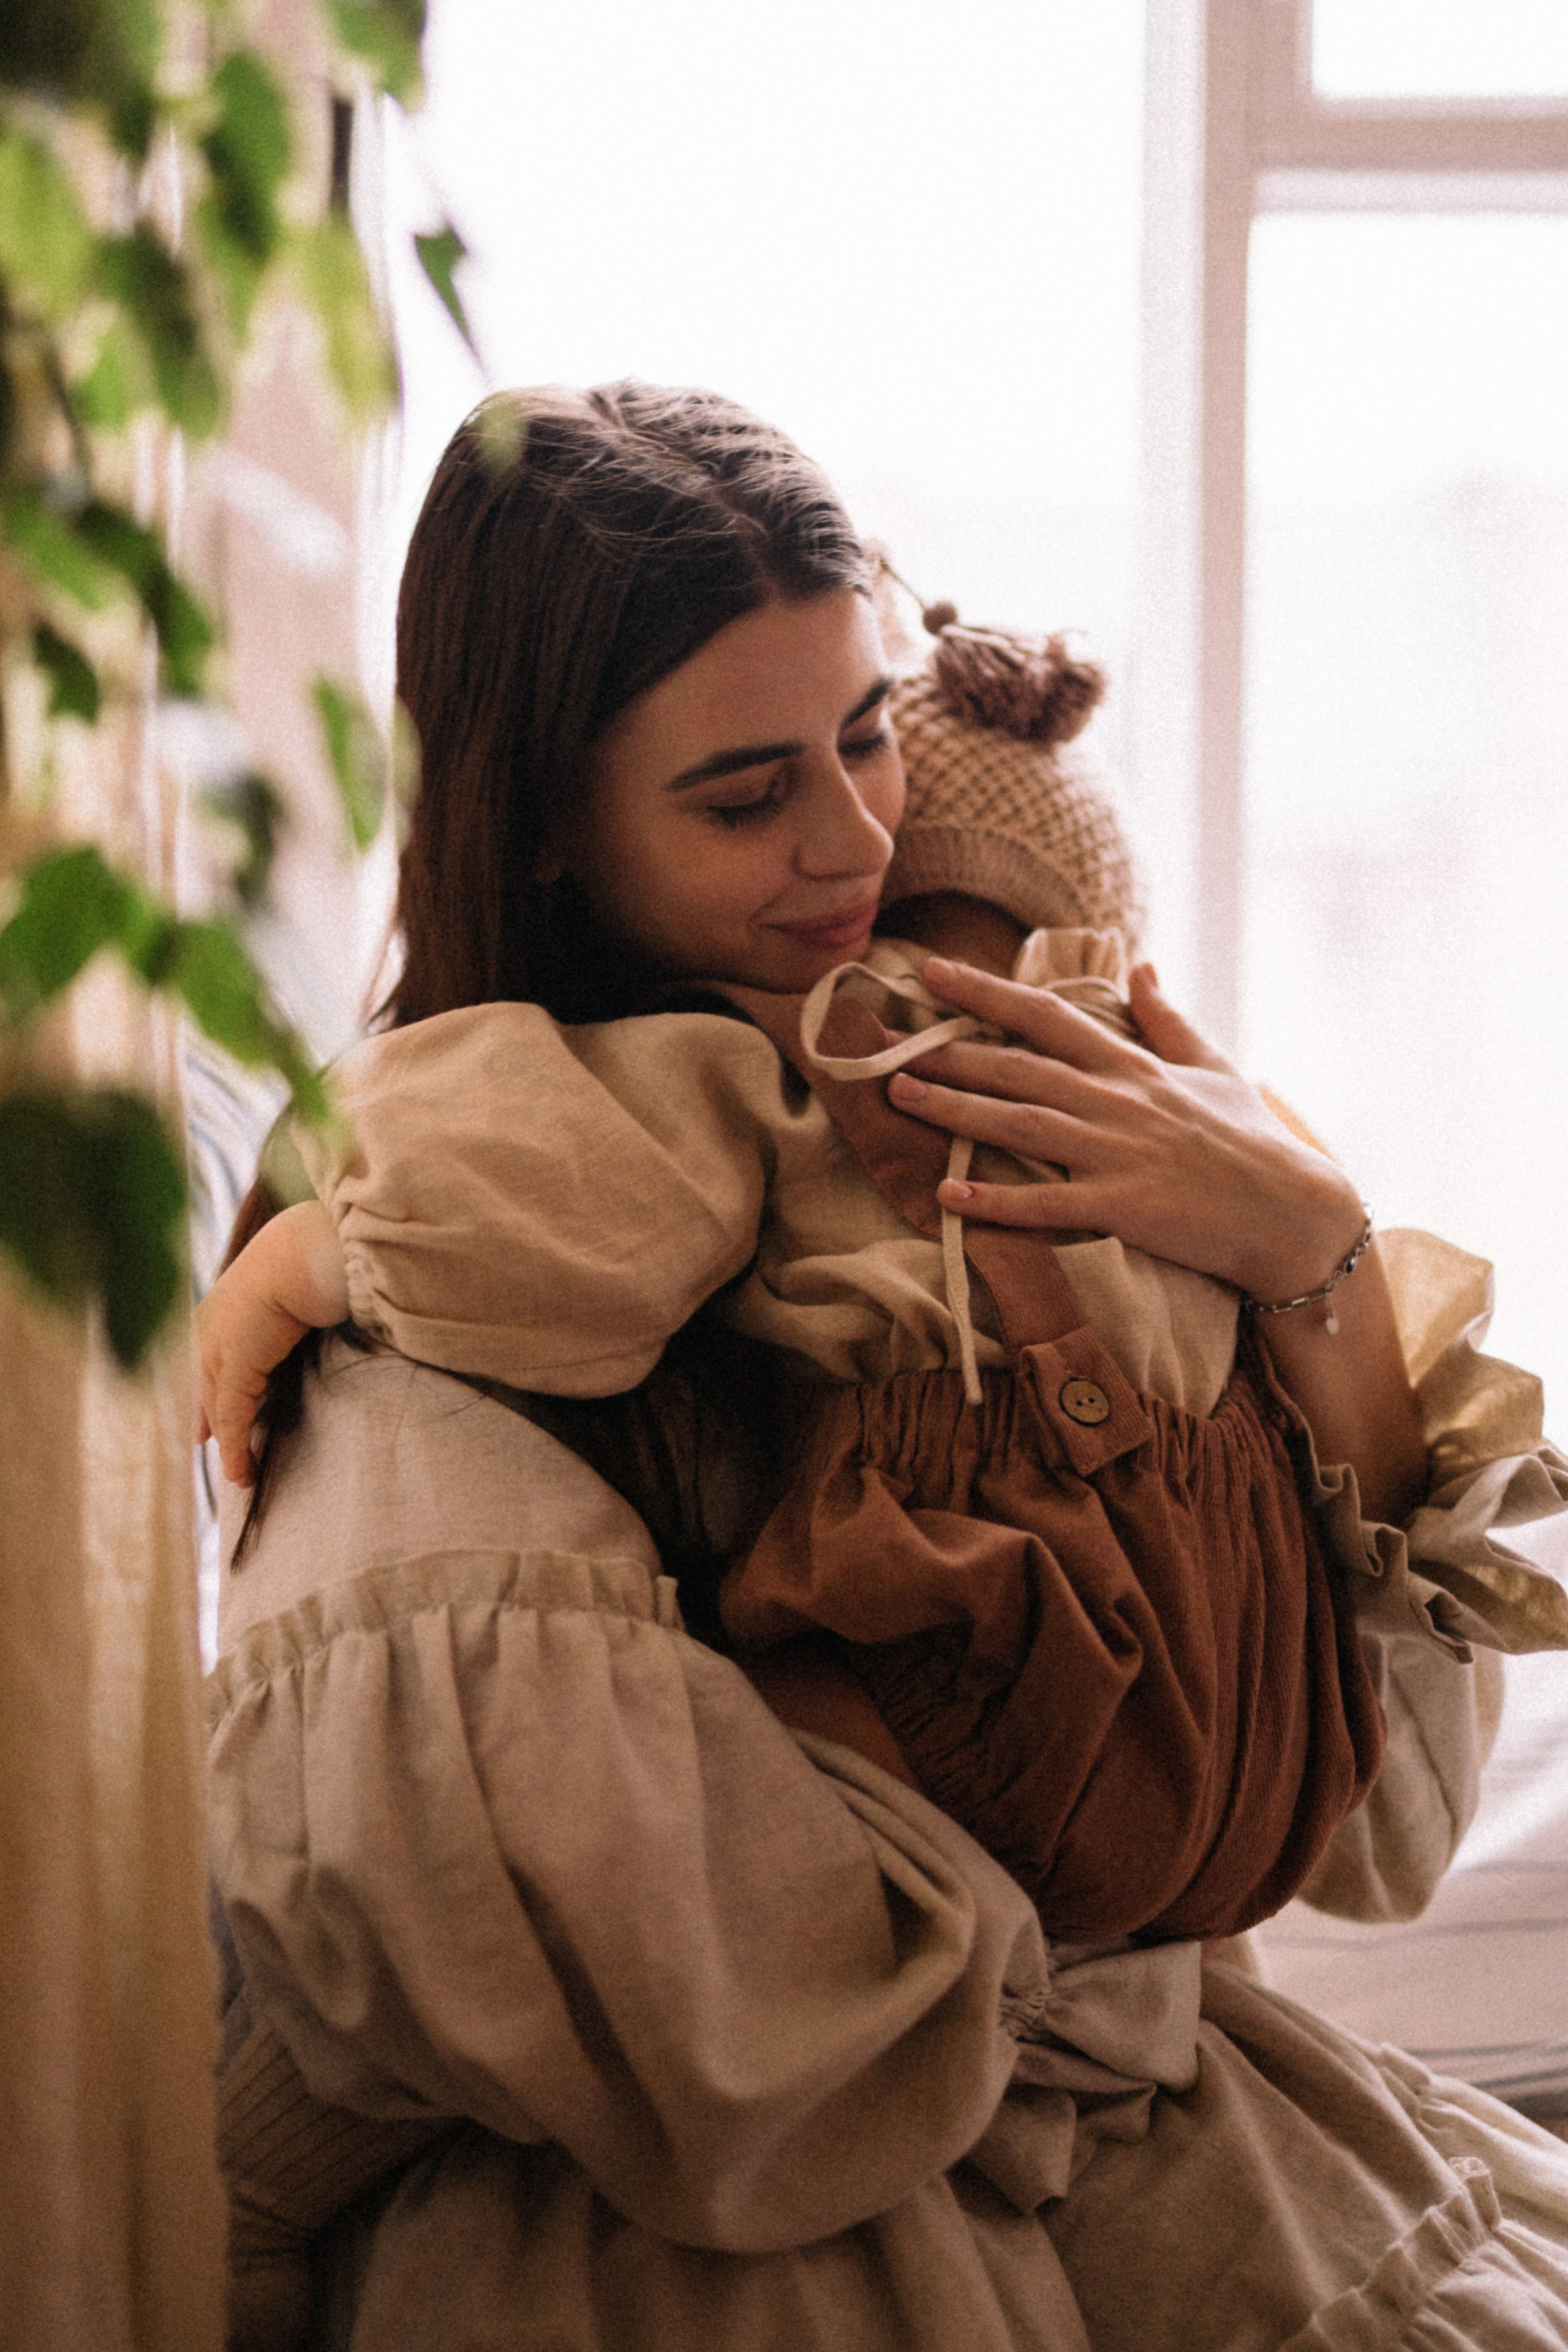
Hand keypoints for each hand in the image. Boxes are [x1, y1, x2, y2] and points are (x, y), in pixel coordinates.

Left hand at [195, 1201, 347, 1485]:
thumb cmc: (306, 1259)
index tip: (200, 1415)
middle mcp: (206, 1331)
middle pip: (200, 1387)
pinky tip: (243, 1475)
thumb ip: (281, 1306)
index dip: (199, 1389)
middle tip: (200, 1441)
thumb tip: (302, 1310)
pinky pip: (232, 1420)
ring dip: (228, 1443)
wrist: (303, 1254)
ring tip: (240, 1474)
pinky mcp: (233, 1370)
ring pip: (216, 1408)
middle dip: (202, 1416)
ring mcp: (214, 1351)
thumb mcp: (285, 1286)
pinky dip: (236, 1450)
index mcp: (217, 1307)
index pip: (200, 1360)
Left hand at [887, 959, 1365, 1300]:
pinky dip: (995, 1200)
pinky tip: (947, 1195)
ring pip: (1021, 1125)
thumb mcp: (1214, 1065)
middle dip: (949, 1053)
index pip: (1047, 1017)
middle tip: (887, 1044)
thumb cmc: (1252, 1139)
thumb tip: (1141, 963)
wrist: (1292, 1212)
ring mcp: (1119, 1154)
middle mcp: (1118, 1101)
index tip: (933, 974)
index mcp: (1133, 1065)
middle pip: (1018, 1068)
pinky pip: (1047, 1205)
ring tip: (899, 1099)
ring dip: (955, 1112)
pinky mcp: (1124, 1208)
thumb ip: (1167, 1017)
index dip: (986, 994)